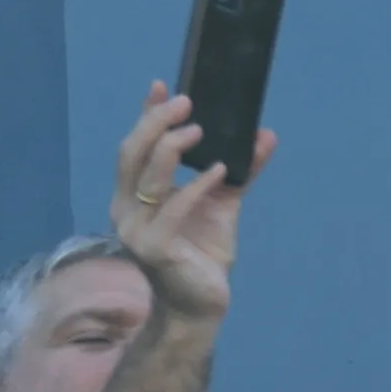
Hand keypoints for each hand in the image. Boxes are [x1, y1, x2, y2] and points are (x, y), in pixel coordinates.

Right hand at [110, 84, 265, 330]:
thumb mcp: (221, 205)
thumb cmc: (204, 254)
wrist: (201, 307)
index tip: (161, 84)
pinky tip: (220, 170)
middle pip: (131, 153)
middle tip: (186, 102)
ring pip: (147, 176)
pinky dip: (196, 186)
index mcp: (132, 195)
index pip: (134, 146)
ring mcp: (135, 230)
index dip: (146, 114)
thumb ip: (239, 171)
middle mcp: (124, 208)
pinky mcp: (155, 249)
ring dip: (171, 147)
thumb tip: (266, 135)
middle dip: (155, 122)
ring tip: (199, 130)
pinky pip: (174, 208)